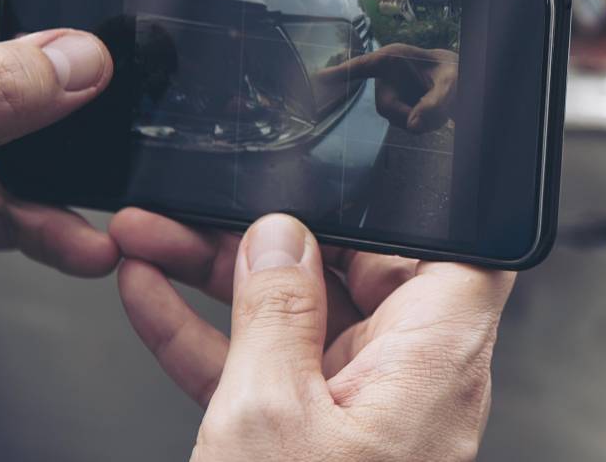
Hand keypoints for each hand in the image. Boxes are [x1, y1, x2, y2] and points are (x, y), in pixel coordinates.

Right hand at [112, 210, 513, 460]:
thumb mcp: (270, 415)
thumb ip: (275, 313)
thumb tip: (281, 239)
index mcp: (436, 358)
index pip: (453, 251)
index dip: (411, 205)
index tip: (353, 170)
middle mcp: (414, 379)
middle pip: (358, 274)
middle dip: (273, 235)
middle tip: (201, 206)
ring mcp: (366, 412)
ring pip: (300, 319)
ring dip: (223, 280)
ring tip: (153, 237)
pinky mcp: (320, 443)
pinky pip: (272, 372)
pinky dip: (214, 339)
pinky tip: (155, 301)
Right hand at [319, 44, 457, 132]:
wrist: (460, 80)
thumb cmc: (455, 73)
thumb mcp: (452, 83)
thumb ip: (436, 103)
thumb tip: (412, 126)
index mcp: (393, 58)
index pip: (361, 67)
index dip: (338, 74)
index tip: (316, 79)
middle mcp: (387, 76)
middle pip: (386, 107)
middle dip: (410, 115)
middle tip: (437, 112)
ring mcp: (391, 93)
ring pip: (397, 119)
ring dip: (421, 119)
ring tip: (441, 106)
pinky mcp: (398, 107)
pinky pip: (405, 124)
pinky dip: (423, 123)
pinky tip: (435, 112)